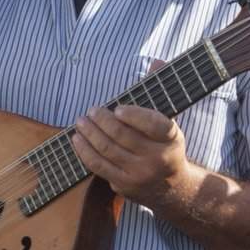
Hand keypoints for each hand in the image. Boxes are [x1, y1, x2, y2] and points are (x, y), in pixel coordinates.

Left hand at [72, 104, 201, 213]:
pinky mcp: (124, 185)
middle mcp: (157, 158)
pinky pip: (98, 166)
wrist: (172, 188)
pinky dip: (85, 151)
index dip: (133, 115)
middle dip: (102, 121)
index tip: (117, 108)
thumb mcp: (169, 123)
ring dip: (89, 133)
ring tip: (81, 122)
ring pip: (107, 150)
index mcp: (171, 138)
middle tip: (92, 110)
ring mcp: (140, 174)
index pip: (153, 124)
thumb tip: (158, 61)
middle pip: (123, 136)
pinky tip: (77, 140)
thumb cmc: (165, 147)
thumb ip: (160, 92)